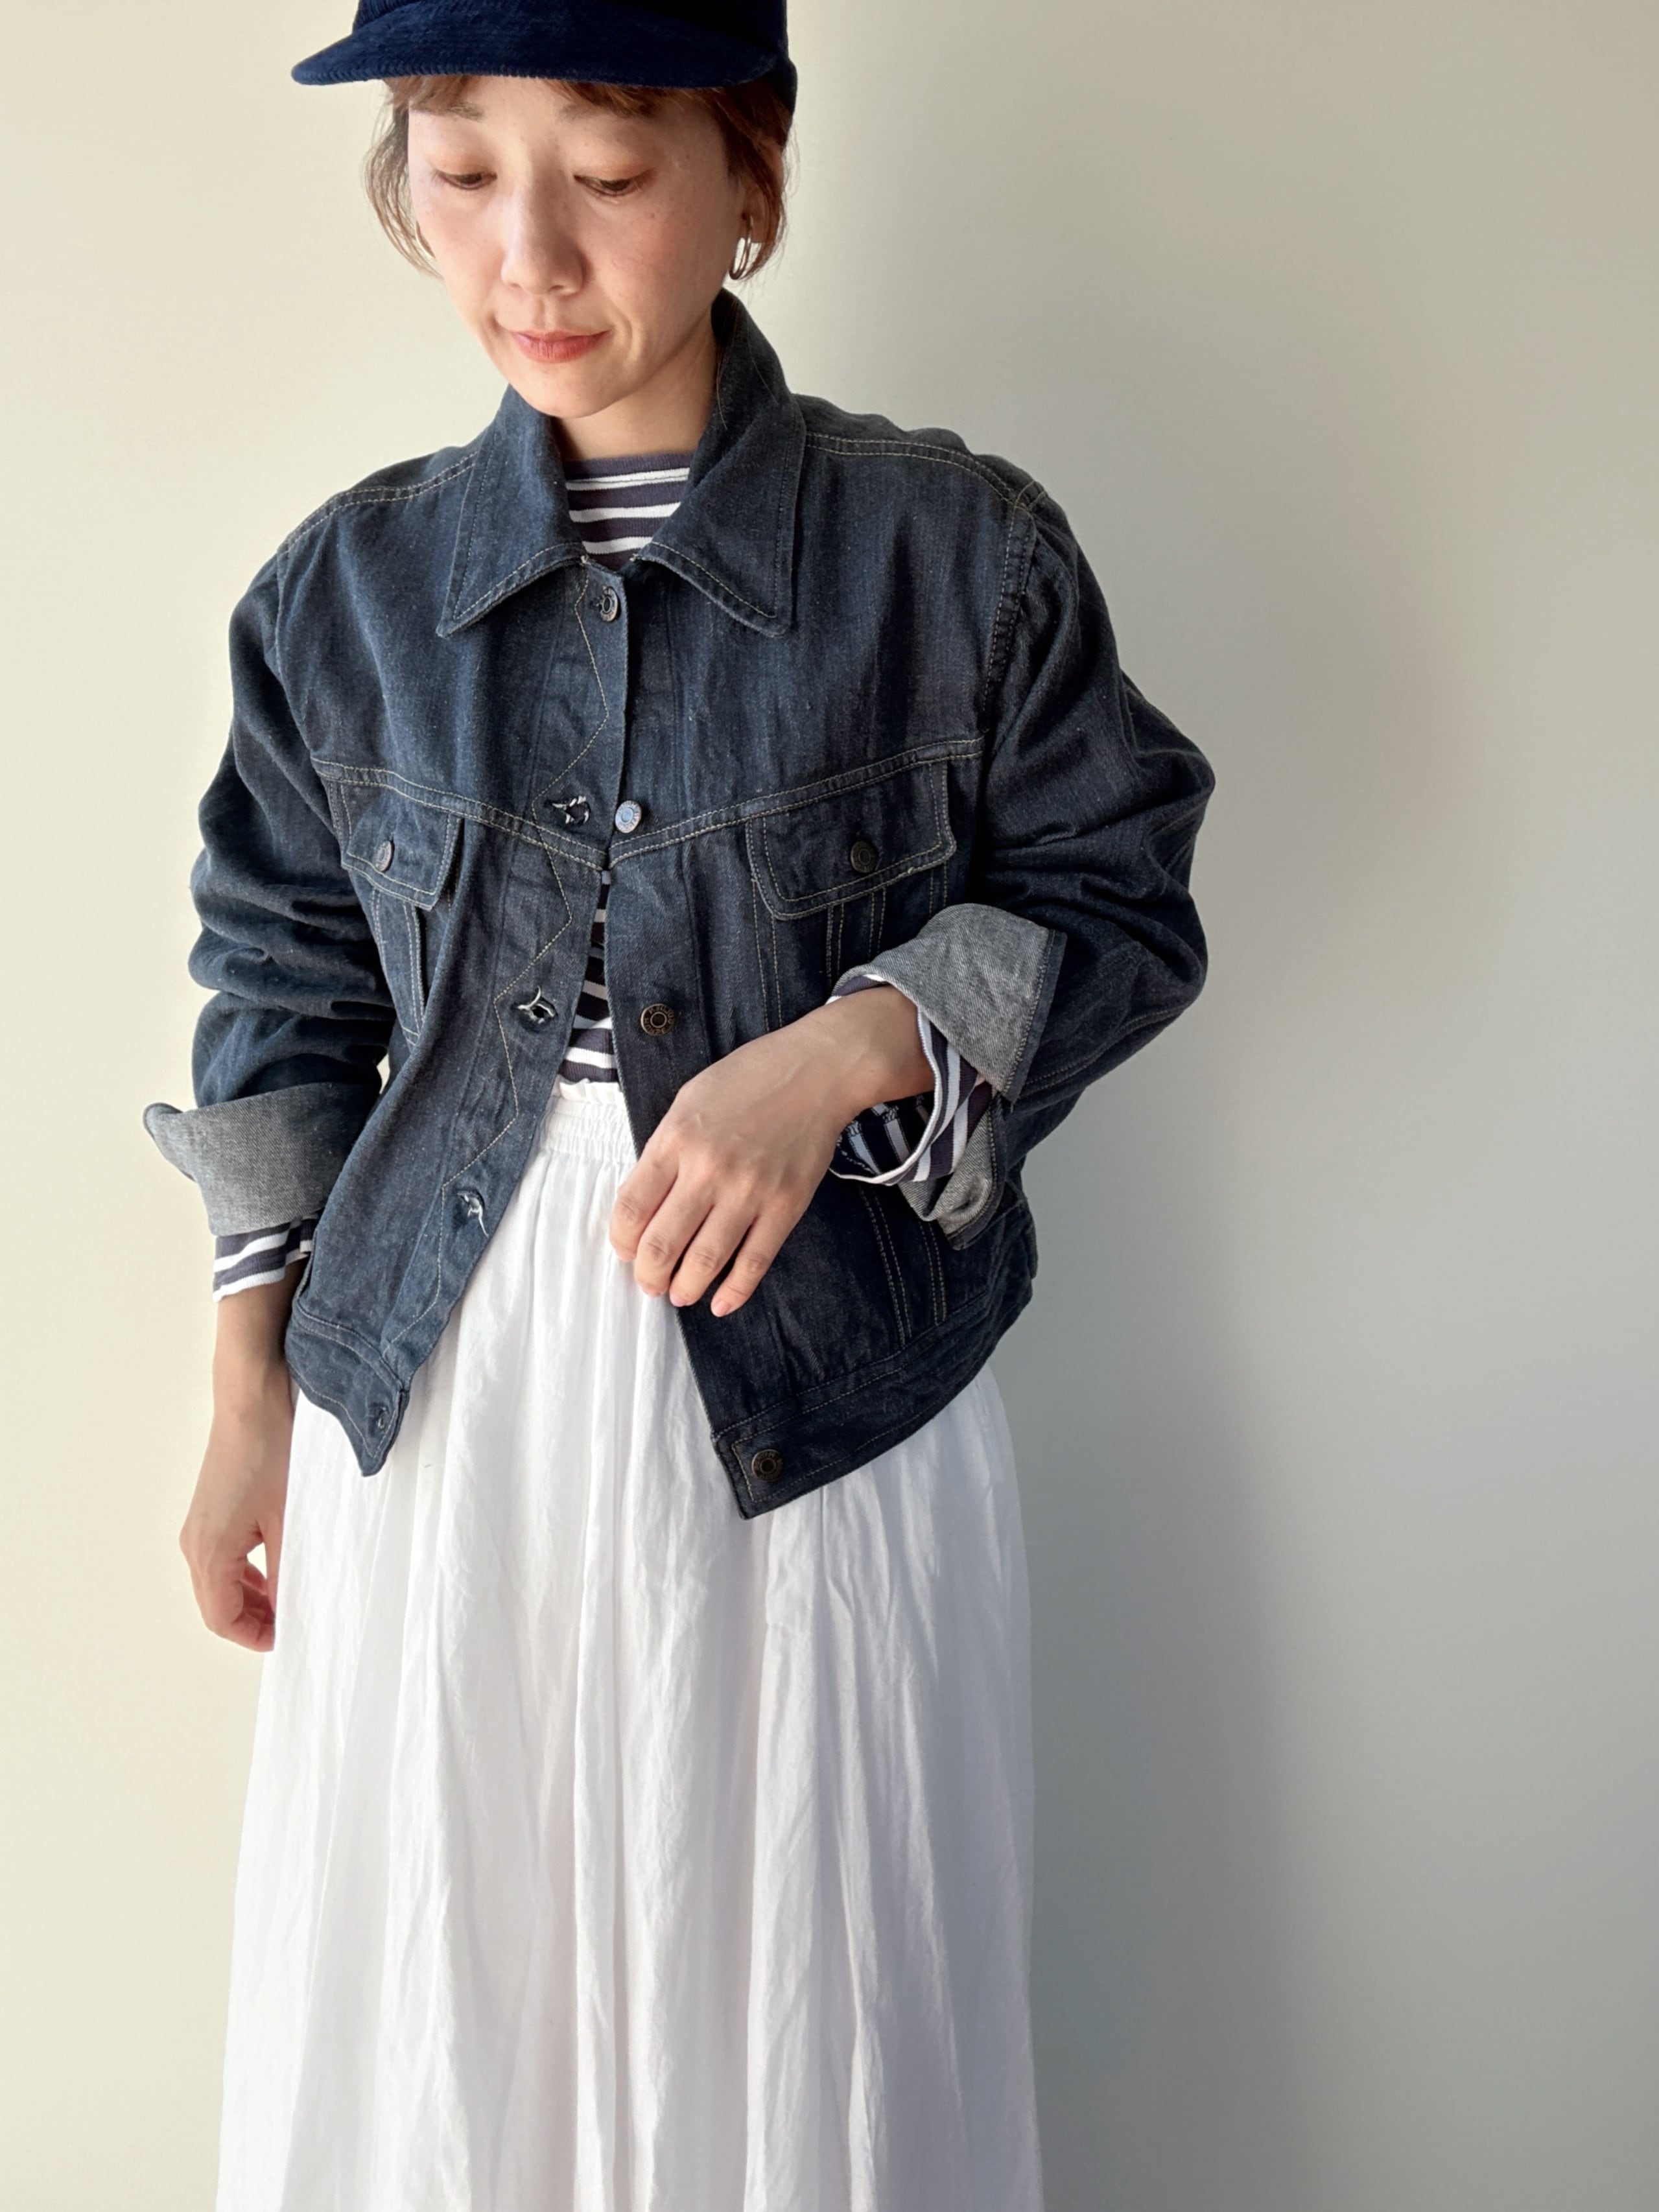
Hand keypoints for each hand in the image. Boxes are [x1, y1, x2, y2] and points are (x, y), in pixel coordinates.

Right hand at [179, 1279, 296, 1649]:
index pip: (222, 1617)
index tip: (289, 1637)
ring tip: (291, 1596)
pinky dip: (247, 1571)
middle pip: (217, 1603)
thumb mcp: (289, 1518)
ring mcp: (200, 1523)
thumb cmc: (272, 1452)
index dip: (255, 1635)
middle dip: (255, 1619)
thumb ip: (288, 1569)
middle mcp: (195, 1541)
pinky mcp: (211, 1507)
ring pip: (219, 1581)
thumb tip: (293, 1607)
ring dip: (252, 1596)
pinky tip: (278, 1564)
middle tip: (295, 1621)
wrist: (253, 1398)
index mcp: (209, 1551)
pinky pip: (223, 1555)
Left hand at [609, 983, 930, 1316]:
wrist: (816, 1070)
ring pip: (704, 1261)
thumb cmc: (748, 1080)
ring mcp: (749, 1191)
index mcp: (676, 1139)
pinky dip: (734, 1291)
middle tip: (649, 1282)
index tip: (625, 1250)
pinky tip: (720, 1304)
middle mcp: (708, 1169)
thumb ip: (664, 1150)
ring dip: (684, 1289)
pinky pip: (754, 1262)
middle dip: (647, 1275)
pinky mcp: (785, 1206)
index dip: (621, 1241)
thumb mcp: (689, 1101)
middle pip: (661, 1244)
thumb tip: (644, 1204)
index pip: (630, 1208)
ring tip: (679, 1294)